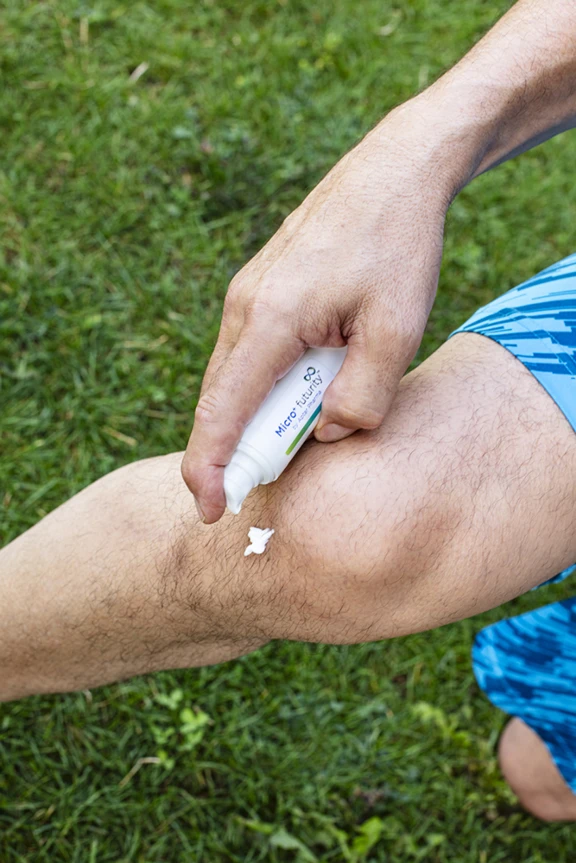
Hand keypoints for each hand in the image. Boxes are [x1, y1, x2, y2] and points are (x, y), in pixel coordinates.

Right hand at [182, 100, 463, 522]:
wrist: (395, 172)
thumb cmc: (397, 247)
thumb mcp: (396, 331)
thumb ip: (362, 395)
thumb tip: (329, 431)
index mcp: (271, 319)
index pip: (222, 411)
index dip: (209, 467)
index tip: (208, 509)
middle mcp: (245, 307)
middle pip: (220, 400)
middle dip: (230, 453)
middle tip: (254, 492)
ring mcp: (248, 294)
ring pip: (234, 378)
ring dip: (251, 419)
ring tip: (288, 444)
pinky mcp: (263, 289)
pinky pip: (250, 354)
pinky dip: (263, 389)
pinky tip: (298, 397)